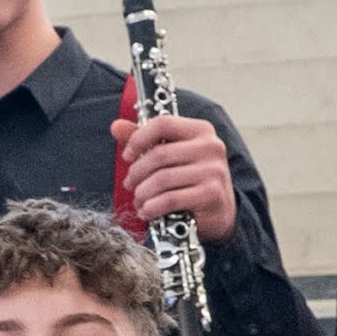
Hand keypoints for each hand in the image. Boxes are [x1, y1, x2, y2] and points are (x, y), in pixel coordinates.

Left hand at [114, 107, 237, 247]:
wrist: (219, 209)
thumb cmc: (191, 179)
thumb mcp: (171, 155)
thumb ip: (146, 139)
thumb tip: (116, 126)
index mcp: (200, 130)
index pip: (163, 124)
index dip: (138, 138)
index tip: (128, 155)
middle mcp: (210, 146)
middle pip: (159, 154)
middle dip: (137, 172)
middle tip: (129, 184)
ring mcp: (213, 170)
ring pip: (162, 179)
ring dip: (142, 193)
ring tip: (138, 200)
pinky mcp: (211, 194)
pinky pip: (170, 199)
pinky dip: (152, 207)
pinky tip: (147, 211)